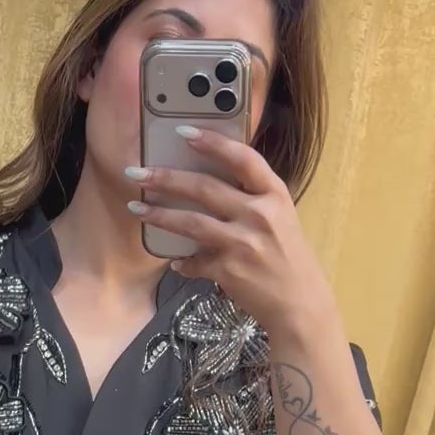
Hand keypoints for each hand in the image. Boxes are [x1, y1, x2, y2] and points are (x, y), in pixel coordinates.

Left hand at [126, 132, 334, 334]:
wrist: (298, 303)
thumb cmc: (287, 257)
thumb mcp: (280, 217)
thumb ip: (252, 197)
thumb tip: (208, 183)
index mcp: (274, 194)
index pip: (242, 158)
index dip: (212, 142)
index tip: (183, 131)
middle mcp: (259, 215)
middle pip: (205, 188)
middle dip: (166, 178)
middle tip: (138, 171)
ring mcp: (243, 243)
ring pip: (191, 222)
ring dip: (159, 214)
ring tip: (136, 208)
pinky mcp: (228, 270)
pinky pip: (194, 262)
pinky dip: (182, 262)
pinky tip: (174, 261)